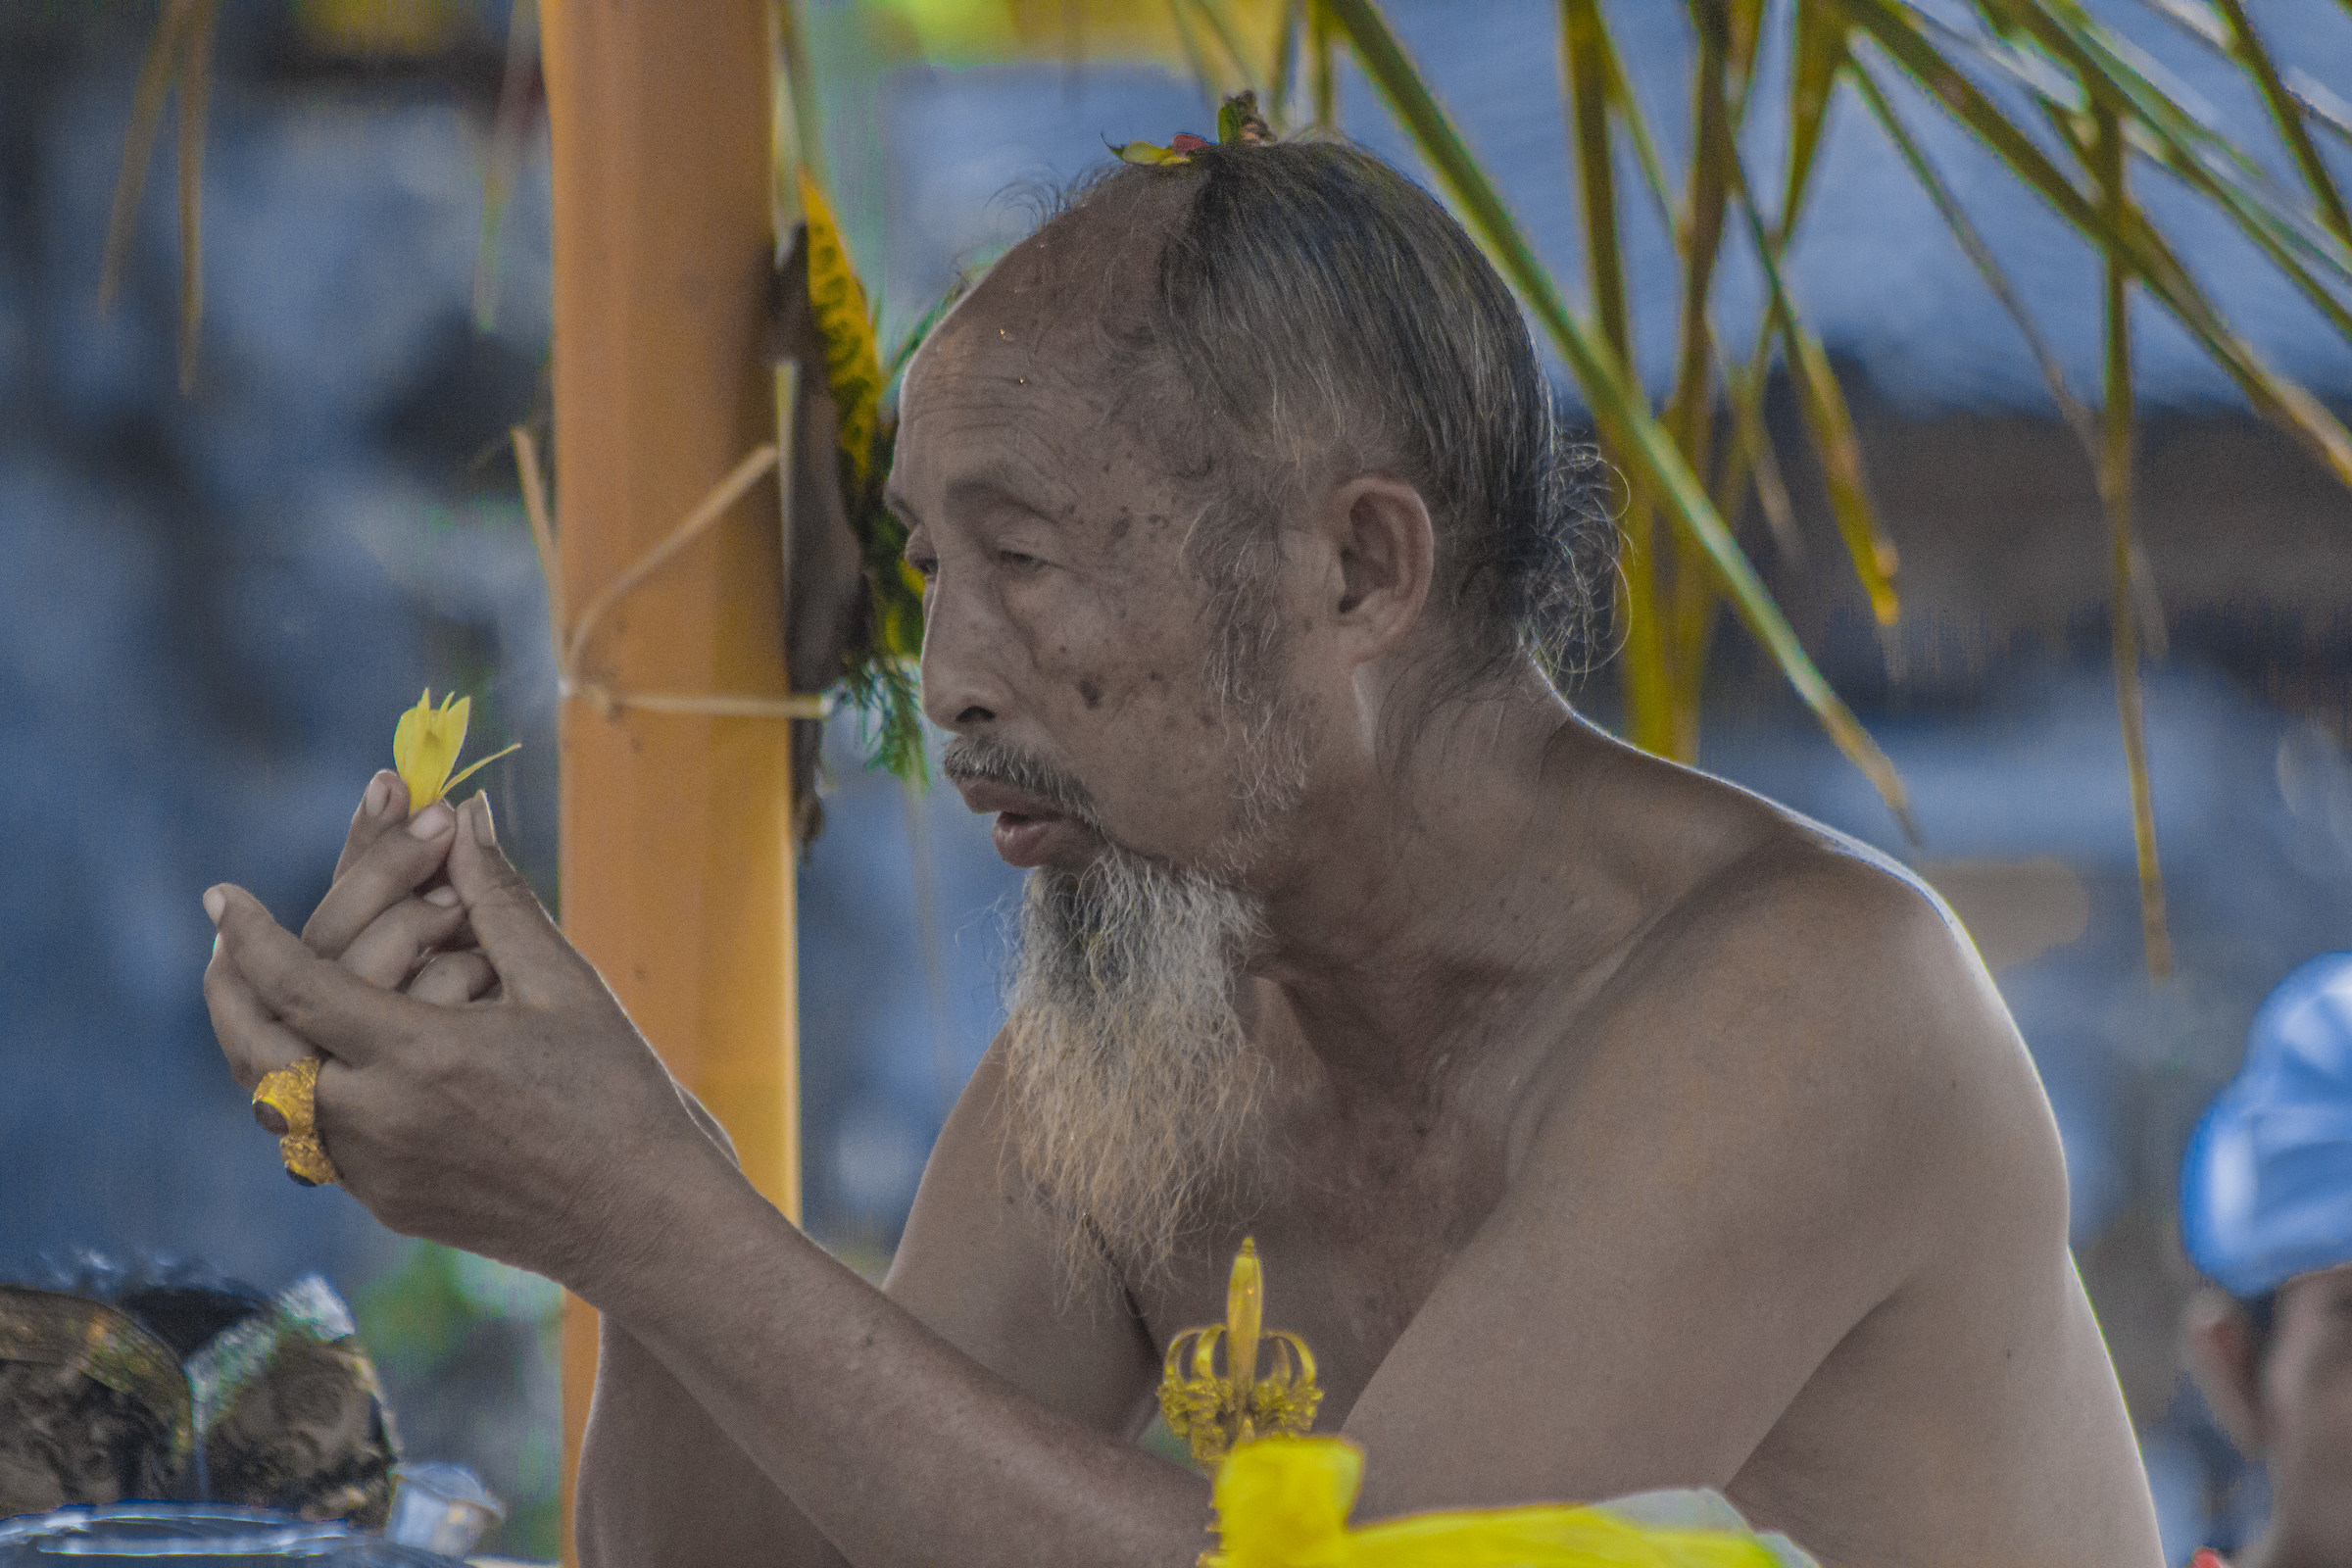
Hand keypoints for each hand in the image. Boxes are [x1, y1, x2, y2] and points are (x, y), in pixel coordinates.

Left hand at [202, 794, 716, 1285]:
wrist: (644, 1219)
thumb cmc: (618, 1093)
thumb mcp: (566, 984)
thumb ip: (499, 898)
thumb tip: (465, 814)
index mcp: (422, 1057)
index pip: (295, 984)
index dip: (251, 934)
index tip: (224, 894)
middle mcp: (380, 1122)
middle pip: (252, 1050)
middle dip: (228, 988)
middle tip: (227, 943)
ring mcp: (377, 1173)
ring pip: (272, 1102)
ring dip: (262, 1040)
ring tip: (273, 994)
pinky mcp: (390, 1204)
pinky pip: (318, 1139)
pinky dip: (308, 1087)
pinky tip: (335, 1054)